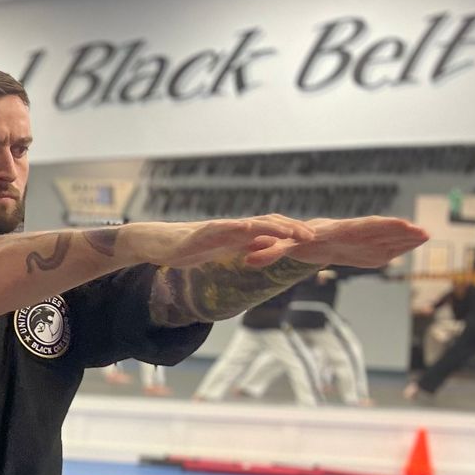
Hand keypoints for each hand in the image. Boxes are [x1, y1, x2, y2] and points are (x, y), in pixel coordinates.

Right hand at [125, 217, 312, 270]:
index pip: (272, 229)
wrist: (161, 243)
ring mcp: (219, 228)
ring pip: (249, 224)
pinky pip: (222, 229)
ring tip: (289, 232)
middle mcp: (234, 227)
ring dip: (271, 227)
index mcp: (240, 234)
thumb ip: (244, 248)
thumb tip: (267, 249)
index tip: (312, 239)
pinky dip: (236, 227)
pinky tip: (248, 228)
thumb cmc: (190, 248)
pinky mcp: (203, 232)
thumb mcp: (224, 250)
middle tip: (313, 235)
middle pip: (268, 223)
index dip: (292, 233)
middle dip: (291, 228)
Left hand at [282, 217, 427, 268]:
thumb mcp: (281, 248)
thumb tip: (248, 259)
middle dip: (397, 230)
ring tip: (427, 235)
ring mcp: (362, 239)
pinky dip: (401, 244)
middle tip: (420, 230)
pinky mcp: (367, 248)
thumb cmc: (295, 242)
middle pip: (377, 229)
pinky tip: (419, 242)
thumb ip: (269, 253)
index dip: (377, 227)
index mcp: (335, 231)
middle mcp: (352, 232)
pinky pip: (387, 245)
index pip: (358, 228)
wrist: (308, 239)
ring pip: (385, 236)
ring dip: (405, 236)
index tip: (395, 225)